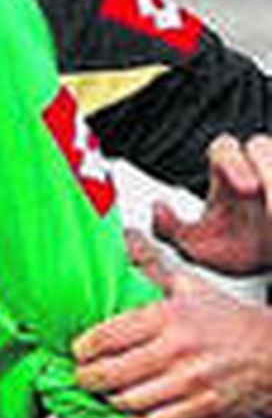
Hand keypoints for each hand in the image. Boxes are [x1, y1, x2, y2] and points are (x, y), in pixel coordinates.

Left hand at [73, 260, 271, 417]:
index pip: (106, 336)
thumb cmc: (230, 321)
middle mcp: (177, 350)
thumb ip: (152, 269)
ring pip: (127, 400)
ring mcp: (190, 381)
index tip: (77, 351)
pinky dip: (136, 416)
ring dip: (110, 398)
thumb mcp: (190, 288)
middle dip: (86, 377)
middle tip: (82, 375)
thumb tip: (125, 240)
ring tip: (107, 391)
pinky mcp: (202, 406)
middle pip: (109, 373)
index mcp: (169, 316)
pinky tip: (135, 406)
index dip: (82, 348)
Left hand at [152, 132, 271, 275]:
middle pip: (260, 145)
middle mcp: (256, 170)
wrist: (271, 271)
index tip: (242, 188)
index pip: (224, 148)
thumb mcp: (199, 246)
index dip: (230, 160)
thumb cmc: (238, 249)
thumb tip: (157, 210)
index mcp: (227, 176)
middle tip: (258, 195)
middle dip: (264, 166)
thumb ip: (171, 230)